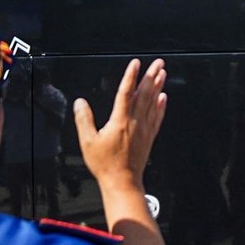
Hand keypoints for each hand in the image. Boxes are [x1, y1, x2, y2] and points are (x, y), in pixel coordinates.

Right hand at [73, 58, 167, 189]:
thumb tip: (79, 102)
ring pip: (153, 102)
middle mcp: (135, 122)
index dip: (131, 76)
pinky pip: (157, 117)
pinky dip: (161, 106)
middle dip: (151, 76)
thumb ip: (83, 120)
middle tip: (158, 62)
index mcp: (120, 121)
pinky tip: (164, 97)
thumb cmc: (105, 164)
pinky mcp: (149, 137)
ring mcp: (144, 129)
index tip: (135, 63)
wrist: (122, 182)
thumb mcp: (88, 142)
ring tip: (163, 73)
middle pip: (145, 94)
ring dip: (158, 86)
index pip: (126, 92)